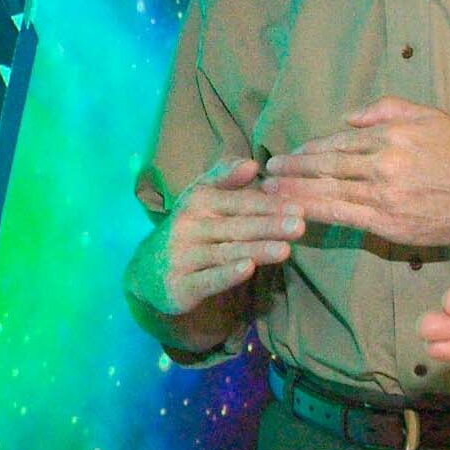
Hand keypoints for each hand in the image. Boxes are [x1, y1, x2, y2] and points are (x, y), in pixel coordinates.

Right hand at [127, 158, 301, 317]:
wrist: (149, 272)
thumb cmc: (191, 229)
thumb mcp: (203, 198)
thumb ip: (226, 178)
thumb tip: (252, 163)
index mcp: (198, 200)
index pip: (239, 202)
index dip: (269, 204)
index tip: (299, 205)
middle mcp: (187, 226)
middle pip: (236, 226)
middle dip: (269, 225)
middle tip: (300, 225)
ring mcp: (181, 256)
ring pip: (226, 252)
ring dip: (256, 250)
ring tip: (286, 249)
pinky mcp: (178, 285)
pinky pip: (207, 279)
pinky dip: (226, 274)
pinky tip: (247, 269)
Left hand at [261, 96, 449, 247]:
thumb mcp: (431, 116)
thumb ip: (388, 109)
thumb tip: (348, 118)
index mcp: (391, 134)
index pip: (339, 142)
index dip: (310, 149)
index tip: (291, 154)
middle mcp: (382, 162)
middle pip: (326, 165)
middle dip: (293, 169)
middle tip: (268, 171)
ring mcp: (383, 194)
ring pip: (328, 191)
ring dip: (294, 192)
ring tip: (269, 193)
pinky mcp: (388, 223)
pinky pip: (342, 216)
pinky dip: (315, 213)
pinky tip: (295, 214)